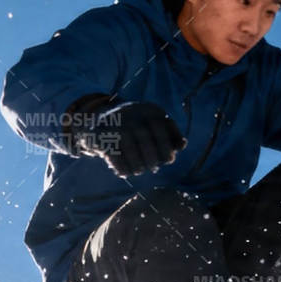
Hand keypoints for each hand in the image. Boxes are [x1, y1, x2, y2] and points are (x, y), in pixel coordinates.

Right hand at [66, 94, 186, 175]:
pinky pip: (115, 157)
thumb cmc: (136, 130)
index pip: (162, 126)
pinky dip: (123, 169)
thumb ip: (171, 137)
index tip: (168, 160)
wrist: (99, 125)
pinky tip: (126, 172)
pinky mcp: (100, 136)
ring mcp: (114, 123)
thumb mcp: (154, 129)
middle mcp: (131, 112)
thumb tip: (182, 145)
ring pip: (130, 148)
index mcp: (148, 109)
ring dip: (138, 165)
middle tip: (153, 168)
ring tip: (139, 170)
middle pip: (146, 138)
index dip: (167, 147)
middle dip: (153, 159)